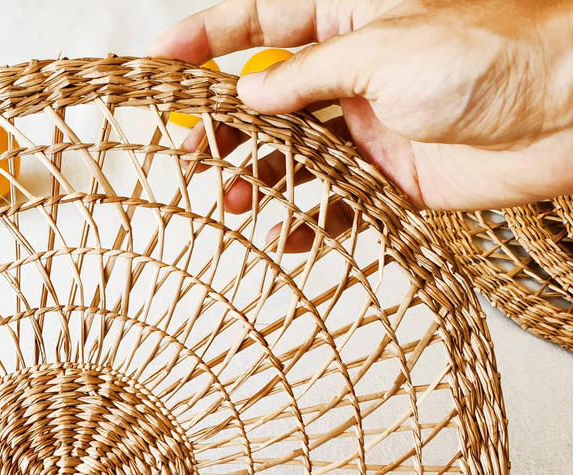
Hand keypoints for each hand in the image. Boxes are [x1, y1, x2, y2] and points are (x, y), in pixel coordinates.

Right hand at [149, 0, 572, 209]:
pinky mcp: (391, 177)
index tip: (158, 64)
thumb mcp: (381, 52)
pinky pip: (336, 203)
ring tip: (230, 200)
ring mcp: (370, 128)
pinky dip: (308, 221)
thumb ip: (307, 76)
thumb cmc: (489, 56)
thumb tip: (248, 95)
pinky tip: (285, 235)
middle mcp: (354, 73)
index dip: (205, 40)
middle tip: (190, 153)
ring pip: (295, 155)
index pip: (261, 23)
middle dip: (225, 125)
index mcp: (350, 20)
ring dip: (259, 178)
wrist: (562, 116)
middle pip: (268, 99)